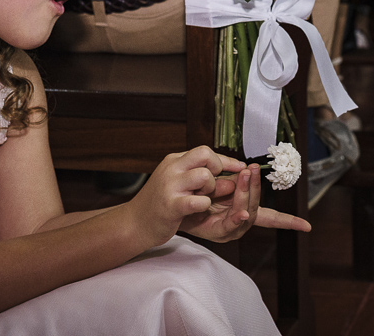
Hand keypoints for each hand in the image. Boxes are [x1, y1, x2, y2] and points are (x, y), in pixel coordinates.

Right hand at [127, 145, 246, 247]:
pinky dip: (203, 205)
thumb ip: (197, 175)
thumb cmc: (159, 203)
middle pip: (206, 155)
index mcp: (174, 161)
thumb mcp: (176, 182)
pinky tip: (199, 208)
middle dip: (218, 169)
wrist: (133, 223)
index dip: (225, 160)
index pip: (205, 151)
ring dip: (211, 188)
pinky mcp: (171, 206)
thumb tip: (229, 176)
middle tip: (215, 185)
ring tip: (203, 198)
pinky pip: (197, 201)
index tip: (240, 167)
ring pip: (204, 176)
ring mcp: (170, 187)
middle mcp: (172, 169)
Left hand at [180, 164, 311, 241]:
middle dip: (256, 187)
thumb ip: (231, 177)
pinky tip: (242, 211)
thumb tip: (246, 168)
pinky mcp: (218, 233)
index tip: (307, 227)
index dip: (289, 221)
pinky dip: (238, 217)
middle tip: (253, 169)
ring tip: (246, 176)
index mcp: (244, 209)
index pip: (271, 216)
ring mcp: (231, 229)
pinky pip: (232, 226)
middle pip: (258, 207)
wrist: (169, 210)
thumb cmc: (194, 195)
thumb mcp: (217, 182)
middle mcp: (241, 221)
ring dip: (247, 194)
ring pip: (247, 213)